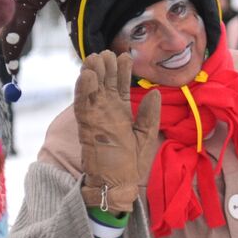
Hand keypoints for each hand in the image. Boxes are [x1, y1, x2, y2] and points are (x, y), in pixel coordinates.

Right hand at [74, 50, 161, 212]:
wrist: (117, 185)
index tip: (125, 56)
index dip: (122, 71)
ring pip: (91, 91)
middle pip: (105, 84)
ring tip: (95, 57)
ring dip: (92, 74)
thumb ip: (149, 115)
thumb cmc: (130, 164)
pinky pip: (83, 106)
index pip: (120, 87)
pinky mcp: (86, 128)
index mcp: (121, 113)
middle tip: (106, 52)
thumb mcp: (145, 136)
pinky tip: (86, 76)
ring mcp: (95, 119)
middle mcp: (107, 113)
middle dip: (105, 68)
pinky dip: (83, 91)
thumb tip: (155, 92)